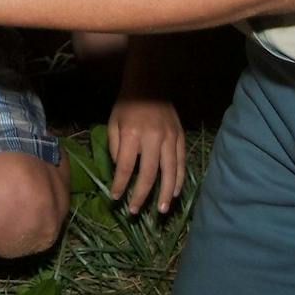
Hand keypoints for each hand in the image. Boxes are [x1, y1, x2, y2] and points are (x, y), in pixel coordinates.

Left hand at [107, 95, 186, 213]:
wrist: (149, 84)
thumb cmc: (127, 105)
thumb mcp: (112, 122)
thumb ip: (115, 147)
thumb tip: (121, 171)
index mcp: (132, 134)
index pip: (126, 166)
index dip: (120, 184)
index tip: (115, 197)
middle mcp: (153, 138)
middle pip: (148, 174)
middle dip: (141, 195)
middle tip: (135, 211)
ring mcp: (170, 138)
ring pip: (170, 172)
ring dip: (166, 193)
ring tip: (162, 210)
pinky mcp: (181, 138)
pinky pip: (181, 163)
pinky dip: (179, 180)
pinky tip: (176, 193)